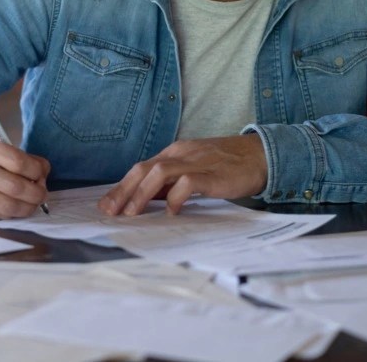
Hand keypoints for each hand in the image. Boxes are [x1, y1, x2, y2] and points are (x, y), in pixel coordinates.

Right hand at [0, 134, 49, 218]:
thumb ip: (18, 156)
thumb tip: (43, 171)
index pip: (19, 162)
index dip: (37, 171)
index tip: (42, 174)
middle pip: (16, 187)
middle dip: (37, 193)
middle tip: (42, 193)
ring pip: (9, 206)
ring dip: (28, 207)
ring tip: (33, 203)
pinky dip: (13, 213)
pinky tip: (15, 206)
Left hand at [98, 134, 266, 215]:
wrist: (259, 155)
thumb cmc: (225, 165)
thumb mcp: (193, 169)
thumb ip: (172, 182)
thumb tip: (147, 200)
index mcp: (174, 152)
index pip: (140, 168)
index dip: (121, 186)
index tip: (107, 204)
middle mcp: (180, 154)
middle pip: (143, 168)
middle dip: (123, 190)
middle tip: (110, 210)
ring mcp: (196, 163)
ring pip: (159, 173)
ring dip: (142, 194)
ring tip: (132, 213)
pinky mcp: (212, 175)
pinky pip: (188, 183)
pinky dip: (176, 198)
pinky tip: (171, 212)